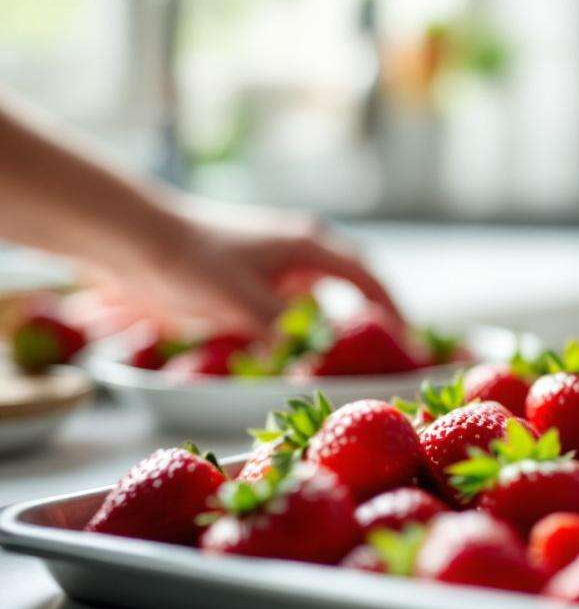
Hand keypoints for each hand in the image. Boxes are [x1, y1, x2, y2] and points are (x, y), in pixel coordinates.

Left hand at [93, 200, 399, 334]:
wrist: (135, 238)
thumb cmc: (191, 261)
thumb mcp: (243, 302)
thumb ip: (284, 334)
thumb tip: (314, 370)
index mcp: (309, 246)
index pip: (368, 280)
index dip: (393, 312)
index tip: (411, 342)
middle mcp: (301, 249)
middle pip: (355, 281)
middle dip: (375, 315)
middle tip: (391, 350)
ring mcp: (278, 261)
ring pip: (323, 295)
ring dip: (338, 325)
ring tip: (351, 359)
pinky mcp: (254, 277)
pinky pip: (294, 304)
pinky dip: (306, 328)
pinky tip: (300, 353)